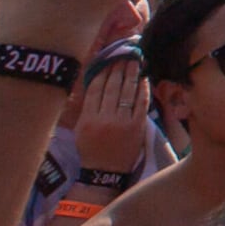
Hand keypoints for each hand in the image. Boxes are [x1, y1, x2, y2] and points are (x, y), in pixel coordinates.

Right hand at [72, 54, 153, 178]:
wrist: (104, 171)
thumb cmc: (91, 149)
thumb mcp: (80, 128)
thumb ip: (87, 107)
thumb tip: (95, 83)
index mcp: (87, 118)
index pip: (95, 89)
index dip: (102, 72)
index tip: (108, 59)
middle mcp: (104, 119)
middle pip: (111, 87)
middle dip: (118, 68)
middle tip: (124, 54)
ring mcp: (122, 122)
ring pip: (126, 92)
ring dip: (131, 74)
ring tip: (134, 61)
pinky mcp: (137, 126)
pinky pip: (141, 103)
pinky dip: (143, 89)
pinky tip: (144, 78)